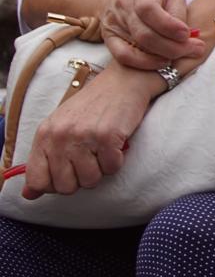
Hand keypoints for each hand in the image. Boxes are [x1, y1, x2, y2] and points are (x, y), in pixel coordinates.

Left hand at [21, 60, 164, 197]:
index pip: (37, 180)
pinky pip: (112, 168)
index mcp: (44, 135)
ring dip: (101, 170)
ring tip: (103, 151)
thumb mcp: (60, 128)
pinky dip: (117, 160)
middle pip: (66, 186)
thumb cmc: (92, 106)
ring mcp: (84, 136)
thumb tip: (30, 194)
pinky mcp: (108, 136)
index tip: (67, 175)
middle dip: (81, 179)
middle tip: (90, 160)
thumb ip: (44, 160)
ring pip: (91, 180)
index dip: (54, 186)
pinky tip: (116, 144)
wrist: (122, 82)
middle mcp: (60, 136)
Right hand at [100, 0, 206, 70]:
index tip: (186, 34)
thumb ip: (178, 13)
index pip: (148, 8)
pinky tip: (162, 62)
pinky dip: (144, 63)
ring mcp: (113, 23)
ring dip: (162, 56)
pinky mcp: (109, 39)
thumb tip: (186, 38)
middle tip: (194, 50)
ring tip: (182, 55)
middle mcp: (123, 6)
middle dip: (173, 47)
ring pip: (135, 47)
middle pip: (144, 34)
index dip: (168, 25)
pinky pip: (123, 56)